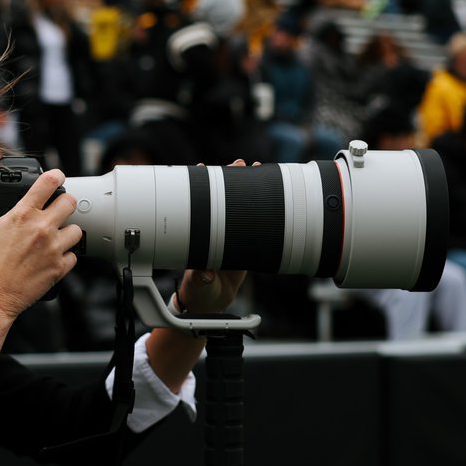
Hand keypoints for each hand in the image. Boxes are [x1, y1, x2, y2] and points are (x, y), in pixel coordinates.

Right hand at [0, 169, 80, 322]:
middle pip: (71, 202)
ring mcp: (53, 249)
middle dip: (64, 203)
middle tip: (56, 210)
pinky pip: (74, 256)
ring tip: (54, 236)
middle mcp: (42, 229)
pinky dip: (65, 255)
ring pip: (77, 230)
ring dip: (67, 231)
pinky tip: (52, 257)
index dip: (55, 175)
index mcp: (22, 214)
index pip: (49, 182)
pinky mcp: (58, 268)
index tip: (55, 178)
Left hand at [176, 159, 255, 313]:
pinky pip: (251, 222)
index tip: (203, 169)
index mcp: (197, 235)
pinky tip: (269, 195)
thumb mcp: (197, 286)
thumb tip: (205, 272)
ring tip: (255, 169)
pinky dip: (259, 208)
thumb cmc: (198, 291)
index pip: (197, 204)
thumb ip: (200, 279)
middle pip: (219, 198)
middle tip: (238, 164)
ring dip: (245, 187)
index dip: (199, 185)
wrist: (210, 302)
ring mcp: (227, 235)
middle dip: (228, 178)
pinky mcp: (242, 244)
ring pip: (236, 206)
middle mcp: (211, 231)